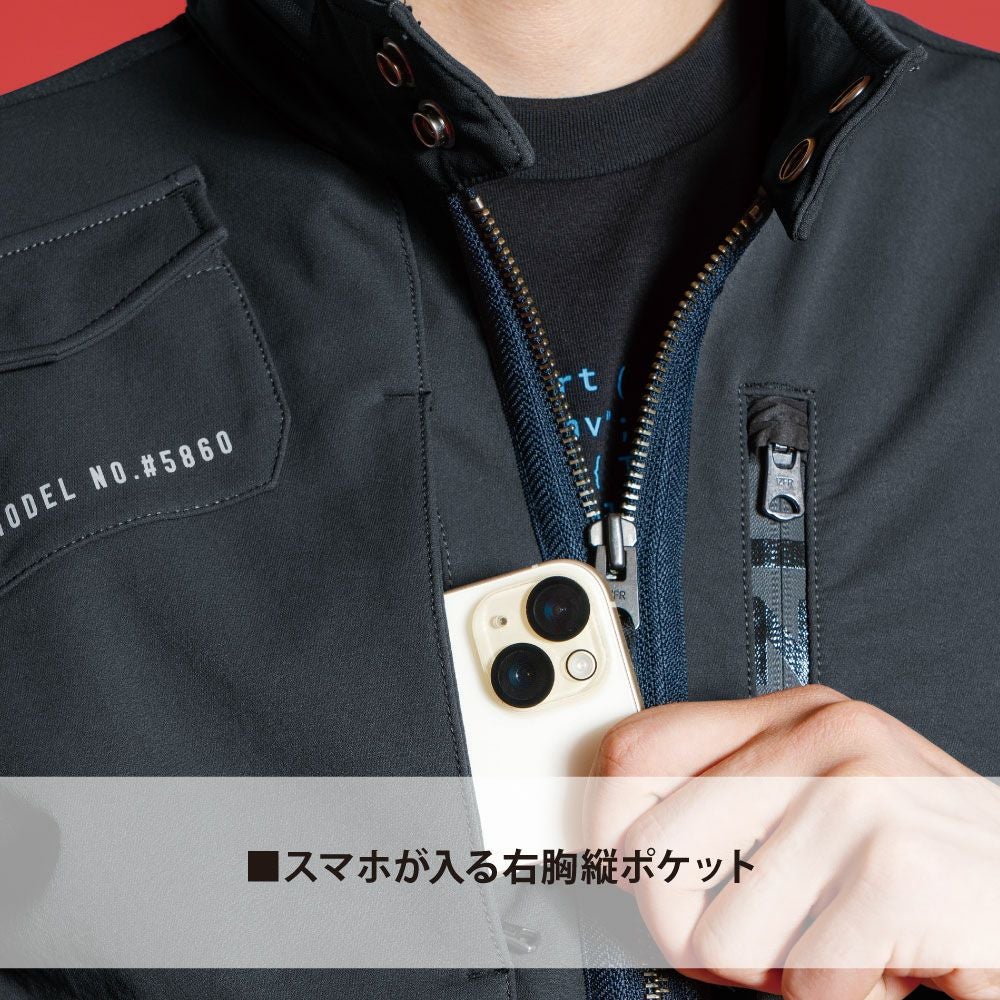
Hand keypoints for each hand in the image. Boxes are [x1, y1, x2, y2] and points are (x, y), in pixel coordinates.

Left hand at [585, 685, 999, 998]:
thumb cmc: (927, 857)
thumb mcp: (827, 798)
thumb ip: (738, 797)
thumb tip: (622, 840)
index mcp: (796, 714)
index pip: (640, 746)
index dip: (602, 823)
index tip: (613, 869)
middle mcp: (825, 737)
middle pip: (652, 849)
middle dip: (680, 930)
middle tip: (737, 946)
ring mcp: (860, 796)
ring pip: (720, 937)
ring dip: (772, 975)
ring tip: (830, 946)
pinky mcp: (896, 870)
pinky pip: (803, 983)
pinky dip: (838, 999)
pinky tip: (884, 966)